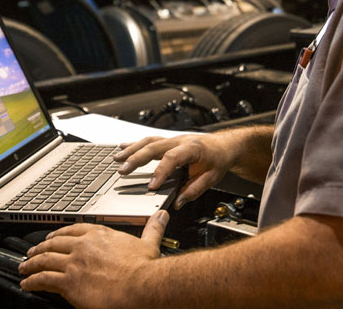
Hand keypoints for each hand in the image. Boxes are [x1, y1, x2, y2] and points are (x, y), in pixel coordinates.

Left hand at [18, 210, 168, 308]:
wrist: (140, 285)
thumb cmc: (144, 269)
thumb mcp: (149, 242)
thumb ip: (153, 228)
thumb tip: (161, 216)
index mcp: (100, 234)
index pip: (74, 230)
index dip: (60, 233)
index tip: (53, 236)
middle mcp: (84, 245)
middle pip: (56, 243)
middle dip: (41, 247)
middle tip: (32, 251)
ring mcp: (75, 263)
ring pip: (46, 260)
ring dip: (32, 263)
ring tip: (24, 266)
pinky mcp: (69, 282)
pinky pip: (44, 279)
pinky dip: (32, 281)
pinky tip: (27, 283)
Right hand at [113, 133, 237, 208]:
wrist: (225, 144)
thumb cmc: (219, 158)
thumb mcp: (213, 177)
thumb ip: (194, 190)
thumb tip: (178, 202)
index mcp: (193, 148)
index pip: (173, 158)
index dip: (160, 172)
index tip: (151, 186)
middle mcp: (180, 141)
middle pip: (154, 146)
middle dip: (136, 158)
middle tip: (122, 171)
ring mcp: (173, 140)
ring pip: (149, 141)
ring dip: (131, 150)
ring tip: (117, 159)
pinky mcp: (169, 142)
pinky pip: (149, 141)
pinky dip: (135, 145)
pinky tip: (122, 148)